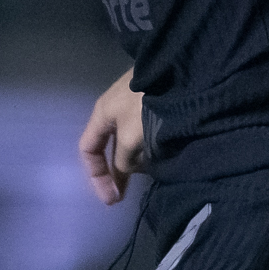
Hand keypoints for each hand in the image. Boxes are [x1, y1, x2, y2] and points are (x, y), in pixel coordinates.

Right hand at [78, 74, 147, 204]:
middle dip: (117, 172)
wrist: (179, 71)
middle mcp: (115, 111)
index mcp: (102, 114)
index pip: (88, 149)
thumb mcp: (130, 136)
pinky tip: (159, 158)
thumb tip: (125, 170)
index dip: (96, 176)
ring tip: (147, 175)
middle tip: (126, 194)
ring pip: (129, 142)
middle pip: (109, 148)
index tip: (112, 198)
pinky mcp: (154, 107)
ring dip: (134, 162)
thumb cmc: (147, 105)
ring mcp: (135, 108)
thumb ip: (123, 159)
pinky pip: (145, 135)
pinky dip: (148, 150)